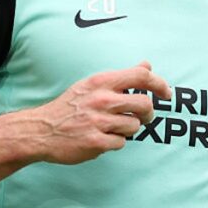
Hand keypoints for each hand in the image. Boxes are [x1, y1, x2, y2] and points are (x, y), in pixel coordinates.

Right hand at [27, 61, 170, 164]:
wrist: (41, 130)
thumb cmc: (71, 106)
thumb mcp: (93, 85)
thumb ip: (122, 77)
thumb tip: (147, 64)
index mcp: (101, 82)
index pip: (141, 76)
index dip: (159, 84)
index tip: (166, 93)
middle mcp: (101, 99)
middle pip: (144, 104)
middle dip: (148, 113)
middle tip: (142, 117)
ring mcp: (98, 122)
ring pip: (134, 126)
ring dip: (128, 129)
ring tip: (112, 127)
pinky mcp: (95, 142)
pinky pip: (121, 143)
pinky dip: (115, 142)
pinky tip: (101, 138)